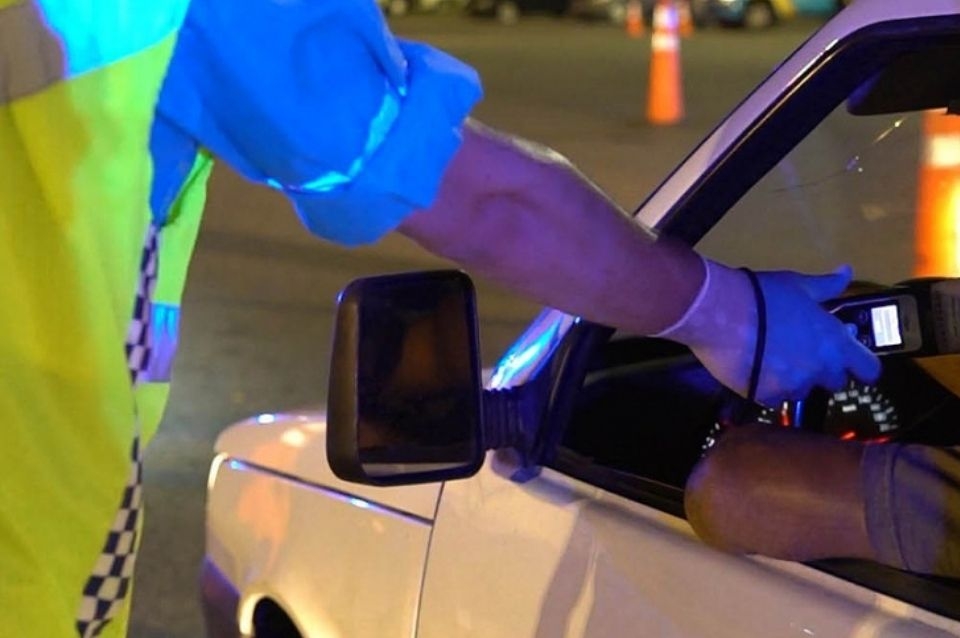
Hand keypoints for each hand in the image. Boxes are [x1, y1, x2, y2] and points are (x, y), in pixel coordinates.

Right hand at [659, 260, 880, 404]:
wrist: (719, 314)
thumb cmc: (763, 295)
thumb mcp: (799, 285)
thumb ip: (828, 286)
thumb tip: (847, 272)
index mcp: (835, 344)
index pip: (869, 370)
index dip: (862, 365)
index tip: (851, 359)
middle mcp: (819, 370)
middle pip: (835, 382)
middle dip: (823, 370)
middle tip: (804, 351)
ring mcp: (792, 386)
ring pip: (801, 390)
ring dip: (794, 378)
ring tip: (771, 357)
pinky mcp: (764, 396)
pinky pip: (773, 397)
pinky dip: (767, 385)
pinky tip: (753, 367)